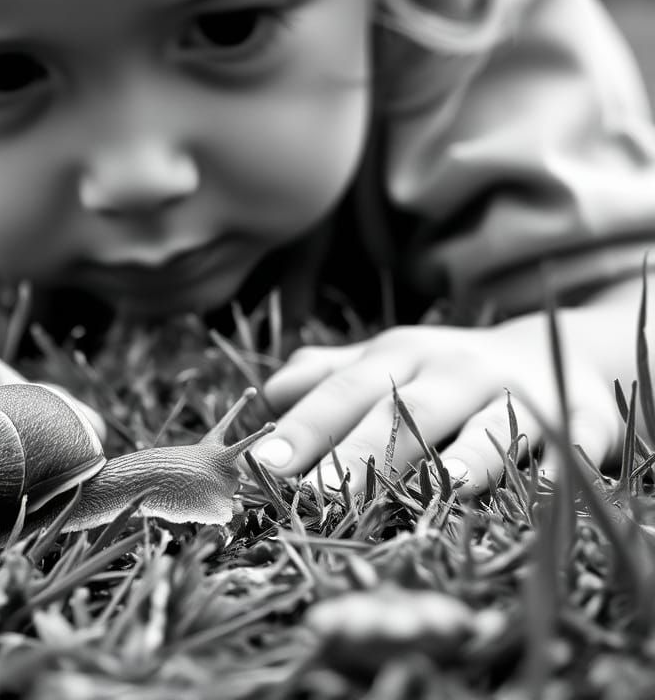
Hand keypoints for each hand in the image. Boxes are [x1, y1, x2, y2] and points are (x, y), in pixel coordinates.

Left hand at [252, 313, 623, 494]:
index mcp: (400, 356)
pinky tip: (537, 491)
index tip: (262, 466)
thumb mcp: (388, 361)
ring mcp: (519, 394)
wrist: (556, 348)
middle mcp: (455, 370)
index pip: (344, 391)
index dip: (304, 427)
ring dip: (463, 460)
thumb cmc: (446, 370)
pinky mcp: (581, 421)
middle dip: (362, 453)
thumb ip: (326, 375)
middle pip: (406, 412)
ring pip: (489, 429)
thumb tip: (262, 396)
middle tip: (319, 495)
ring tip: (433, 492)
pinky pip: (571, 446)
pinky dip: (557, 466)